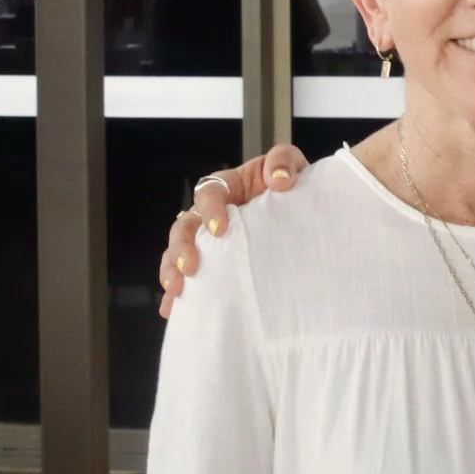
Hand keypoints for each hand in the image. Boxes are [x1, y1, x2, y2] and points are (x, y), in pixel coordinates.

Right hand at [157, 143, 308, 317]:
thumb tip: (279, 180)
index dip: (210, 209)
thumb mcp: (290, 166)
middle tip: (190, 267)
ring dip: (173, 270)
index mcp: (226, 187)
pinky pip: (191, 278)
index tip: (220, 230)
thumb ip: (283, 162)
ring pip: (178, 252)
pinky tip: (173, 310)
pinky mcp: (214, 264)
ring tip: (176, 291)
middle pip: (184, 226)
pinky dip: (181, 294)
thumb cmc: (290, 184)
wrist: (302, 211)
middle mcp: (209, 214)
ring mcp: (208, 241)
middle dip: (182, 246)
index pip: (209, 192)